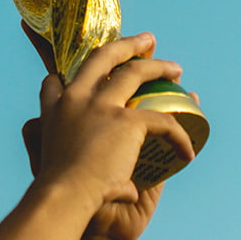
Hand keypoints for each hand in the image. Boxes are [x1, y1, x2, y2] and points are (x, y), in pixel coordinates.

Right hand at [20, 23, 195, 239]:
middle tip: (146, 40)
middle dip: (126, 45)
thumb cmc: (60, 195)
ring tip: (175, 69)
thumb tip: (128, 189)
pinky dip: (179, 136)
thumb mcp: (55, 173)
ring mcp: (100, 107)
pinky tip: (187, 151)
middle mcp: (75, 100)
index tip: (74, 76)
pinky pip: (163, 121)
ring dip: (158, 67)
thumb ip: (93, 180)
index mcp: (53, 112)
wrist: (64, 199)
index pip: (54, 83)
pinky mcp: (126, 121)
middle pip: (102, 59)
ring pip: (135, 72)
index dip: (65, 78)